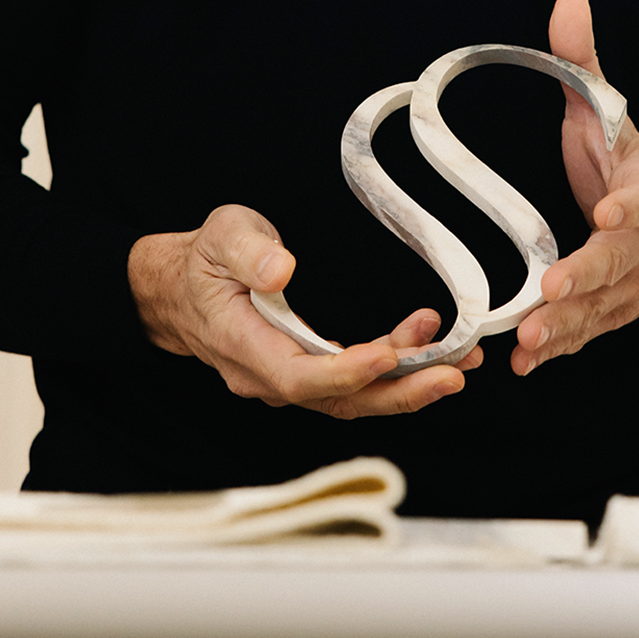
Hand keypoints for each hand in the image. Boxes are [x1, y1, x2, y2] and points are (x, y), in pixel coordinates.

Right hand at [128, 203, 479, 416]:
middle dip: (399, 392)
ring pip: (351, 399)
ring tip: (459, 361)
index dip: (346, 372)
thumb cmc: (203, 261)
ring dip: (406, 384)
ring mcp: (286, 379)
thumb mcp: (221, 236)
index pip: (298, 375)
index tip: (390, 355)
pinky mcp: (305, 372)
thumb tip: (282, 270)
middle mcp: (265, 375)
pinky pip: (352, 385)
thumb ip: (249, 251)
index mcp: (242, 344)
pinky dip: (393, 373)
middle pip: (337, 401)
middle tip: (453, 373)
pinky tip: (430, 352)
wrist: (179, 289)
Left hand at [512, 0, 638, 376]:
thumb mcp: (610, 113)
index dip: (625, 210)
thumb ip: (585, 63)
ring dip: (564, 328)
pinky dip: (555, 353)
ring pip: (598, 312)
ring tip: (528, 340)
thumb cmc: (625, 166)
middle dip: (585, 279)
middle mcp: (638, 246)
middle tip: (552, 291)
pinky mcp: (605, 316)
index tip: (606, 213)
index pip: (638, 201)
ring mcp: (625, 288)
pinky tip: (521, 366)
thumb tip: (568, 0)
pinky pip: (582, 338)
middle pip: (615, 265)